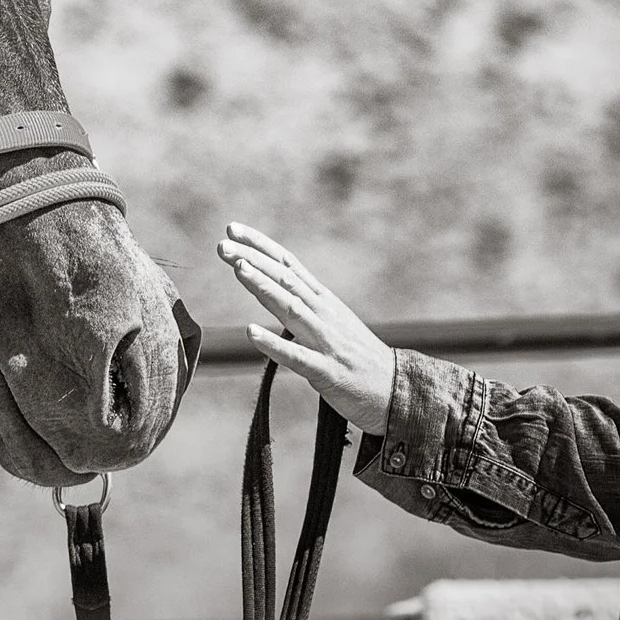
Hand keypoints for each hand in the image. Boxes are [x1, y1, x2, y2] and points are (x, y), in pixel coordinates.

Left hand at [215, 223, 395, 435]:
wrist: (397, 391)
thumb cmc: (357, 356)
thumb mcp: (331, 320)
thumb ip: (302, 301)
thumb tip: (267, 283)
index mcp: (322, 300)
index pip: (287, 264)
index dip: (260, 245)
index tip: (232, 229)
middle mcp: (323, 314)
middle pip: (284, 280)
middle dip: (252, 260)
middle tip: (222, 245)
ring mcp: (326, 341)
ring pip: (291, 308)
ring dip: (263, 287)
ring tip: (238, 268)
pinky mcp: (327, 371)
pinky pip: (297, 357)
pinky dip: (274, 344)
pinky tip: (251, 332)